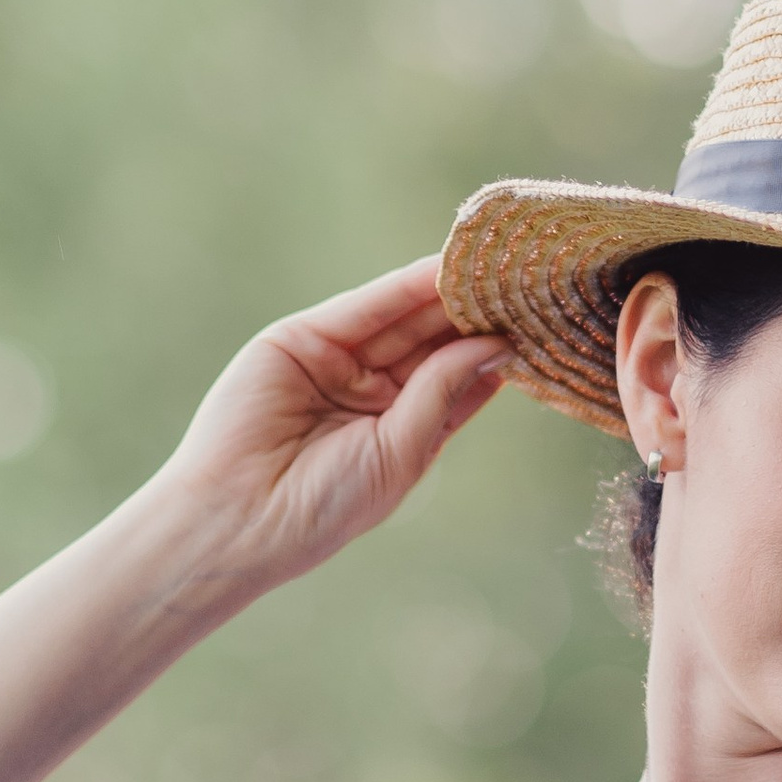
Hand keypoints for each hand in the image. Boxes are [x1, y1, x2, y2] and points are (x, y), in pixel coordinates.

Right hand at [156, 258, 507, 592]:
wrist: (240, 516)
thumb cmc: (324, 506)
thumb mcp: (402, 450)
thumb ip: (444, 390)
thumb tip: (500, 343)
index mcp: (400, 428)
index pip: (457, 377)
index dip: (494, 349)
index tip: (541, 322)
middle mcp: (371, 391)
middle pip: (434, 341)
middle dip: (476, 312)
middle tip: (528, 279)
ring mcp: (336, 362)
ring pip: (404, 318)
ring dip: (447, 293)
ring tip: (496, 266)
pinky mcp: (302, 338)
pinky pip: (364, 308)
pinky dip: (403, 287)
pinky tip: (443, 269)